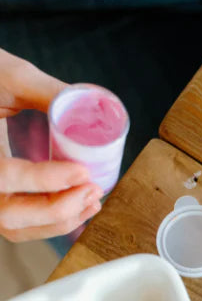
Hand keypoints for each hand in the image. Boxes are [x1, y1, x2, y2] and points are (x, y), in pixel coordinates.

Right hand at [0, 49, 101, 241]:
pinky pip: (18, 224)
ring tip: (92, 200)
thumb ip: (49, 92)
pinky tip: (79, 208)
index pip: (3, 175)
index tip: (82, 172)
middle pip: (8, 214)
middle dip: (57, 208)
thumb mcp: (9, 73)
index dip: (44, 179)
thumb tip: (92, 106)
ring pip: (13, 226)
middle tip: (93, 188)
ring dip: (58, 221)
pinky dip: (49, 223)